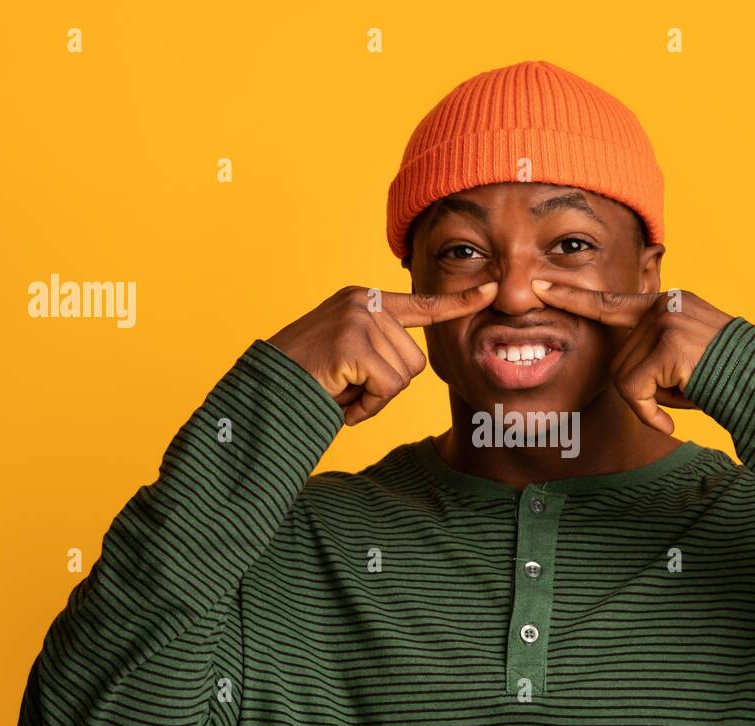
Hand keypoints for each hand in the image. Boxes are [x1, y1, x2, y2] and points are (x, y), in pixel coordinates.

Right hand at [269, 282, 496, 424]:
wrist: (263, 390)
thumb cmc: (303, 379)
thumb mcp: (346, 353)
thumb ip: (378, 347)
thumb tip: (414, 364)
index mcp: (362, 301)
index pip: (420, 303)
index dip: (458, 302)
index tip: (491, 291)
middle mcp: (362, 302)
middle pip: (415, 358)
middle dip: (386, 384)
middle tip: (347, 386)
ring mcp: (357, 320)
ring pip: (404, 375)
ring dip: (375, 396)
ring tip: (339, 389)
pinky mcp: (353, 343)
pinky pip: (387, 388)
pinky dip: (366, 405)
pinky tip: (339, 399)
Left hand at [530, 280, 734, 433]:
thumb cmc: (729, 381)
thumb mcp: (684, 358)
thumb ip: (650, 354)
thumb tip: (620, 376)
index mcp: (666, 304)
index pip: (610, 300)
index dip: (572, 295)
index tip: (540, 283)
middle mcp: (664, 305)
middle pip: (617, 357)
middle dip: (641, 387)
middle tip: (681, 390)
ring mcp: (666, 321)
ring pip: (623, 376)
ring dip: (650, 400)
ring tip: (689, 392)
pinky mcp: (668, 344)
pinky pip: (633, 389)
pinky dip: (647, 413)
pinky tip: (671, 421)